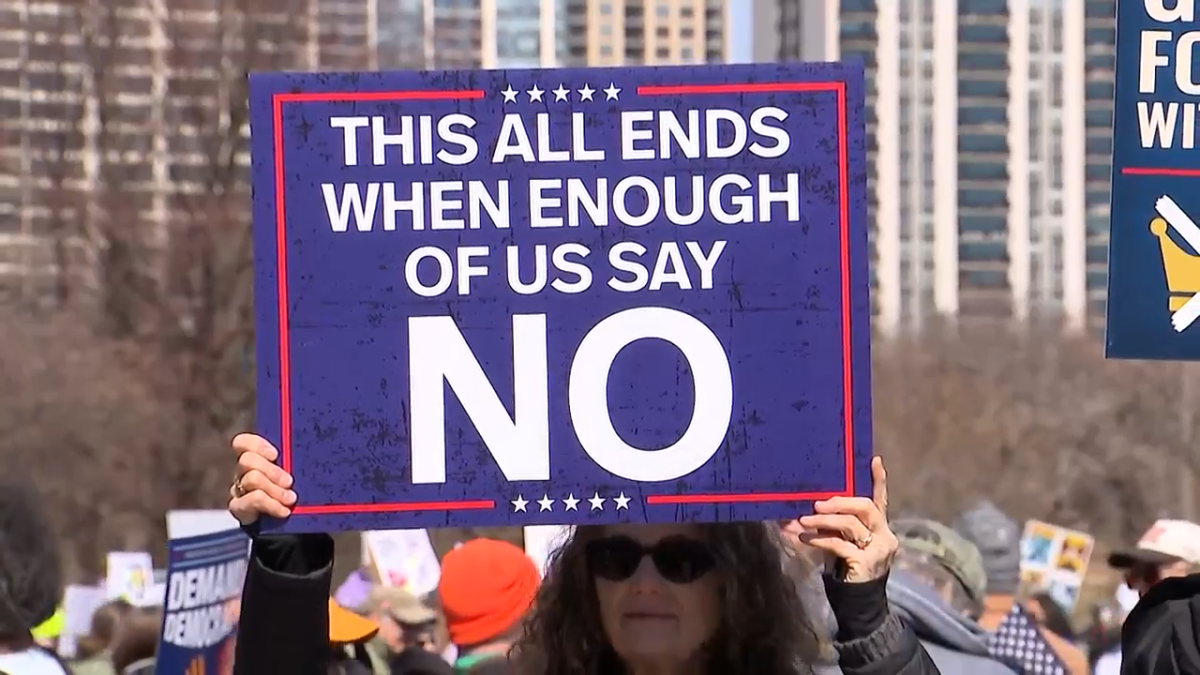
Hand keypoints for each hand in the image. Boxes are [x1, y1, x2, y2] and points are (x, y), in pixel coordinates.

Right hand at [228, 433, 296, 524]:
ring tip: (291, 498)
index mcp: (257, 459)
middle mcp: (243, 473)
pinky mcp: (240, 508)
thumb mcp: (299, 475)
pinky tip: (284, 511)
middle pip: (247, 460)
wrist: (291, 528)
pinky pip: (252, 500)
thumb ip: (296, 462)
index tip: (276, 455)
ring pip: (251, 479)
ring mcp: (239, 490)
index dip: (256, 445)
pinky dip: (270, 504)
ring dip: (274, 489)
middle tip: (290, 482)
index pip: (242, 444)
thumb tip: (313, 449)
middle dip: (272, 470)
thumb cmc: (298, 494)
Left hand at [798, 456, 898, 582]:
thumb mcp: (837, 542)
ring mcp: (880, 547)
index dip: (878, 480)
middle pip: (865, 506)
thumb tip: (792, 518)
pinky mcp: (868, 561)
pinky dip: (820, 539)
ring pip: (850, 524)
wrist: (857, 601)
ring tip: (803, 521)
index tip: (873, 459)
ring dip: (823, 521)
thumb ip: (825, 528)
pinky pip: (840, 543)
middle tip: (816, 504)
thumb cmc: (846, 567)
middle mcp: (885, 534)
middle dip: (839, 501)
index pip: (881, 499)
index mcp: (880, 526)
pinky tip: (805, 538)